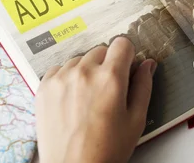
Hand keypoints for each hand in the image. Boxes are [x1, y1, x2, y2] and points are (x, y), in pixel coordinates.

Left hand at [36, 37, 156, 162]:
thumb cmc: (107, 150)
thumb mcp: (135, 120)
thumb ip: (144, 86)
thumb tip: (148, 63)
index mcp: (111, 77)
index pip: (121, 43)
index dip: (127, 55)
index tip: (126, 68)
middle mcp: (85, 71)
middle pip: (101, 50)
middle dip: (107, 64)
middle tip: (107, 90)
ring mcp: (62, 78)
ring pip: (80, 59)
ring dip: (86, 70)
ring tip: (88, 97)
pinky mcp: (45, 87)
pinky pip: (59, 69)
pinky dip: (67, 78)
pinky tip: (72, 99)